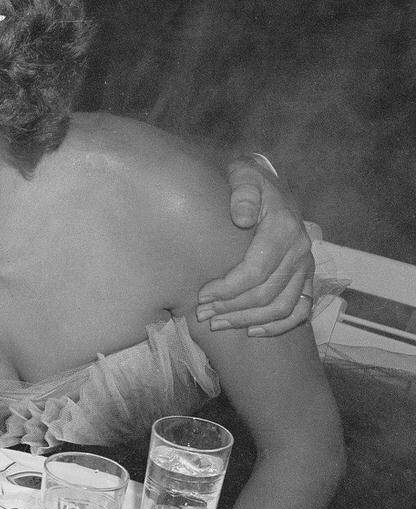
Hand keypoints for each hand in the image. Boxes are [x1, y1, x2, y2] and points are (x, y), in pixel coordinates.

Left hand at [198, 155, 315, 335]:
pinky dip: (279, 325)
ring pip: (281, 306)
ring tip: (218, 324)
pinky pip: (300, 310)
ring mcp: (306, 266)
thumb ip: (243, 194)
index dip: (228, 288)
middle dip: (231, 307)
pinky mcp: (307, 277)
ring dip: (248, 319)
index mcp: (284, 228)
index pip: (256, 270)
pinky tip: (253, 331)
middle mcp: (300, 250)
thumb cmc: (249, 182)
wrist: (270, 185)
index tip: (201, 295)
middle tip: (201, 315)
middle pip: (266, 293)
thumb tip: (241, 218)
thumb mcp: (244, 176)